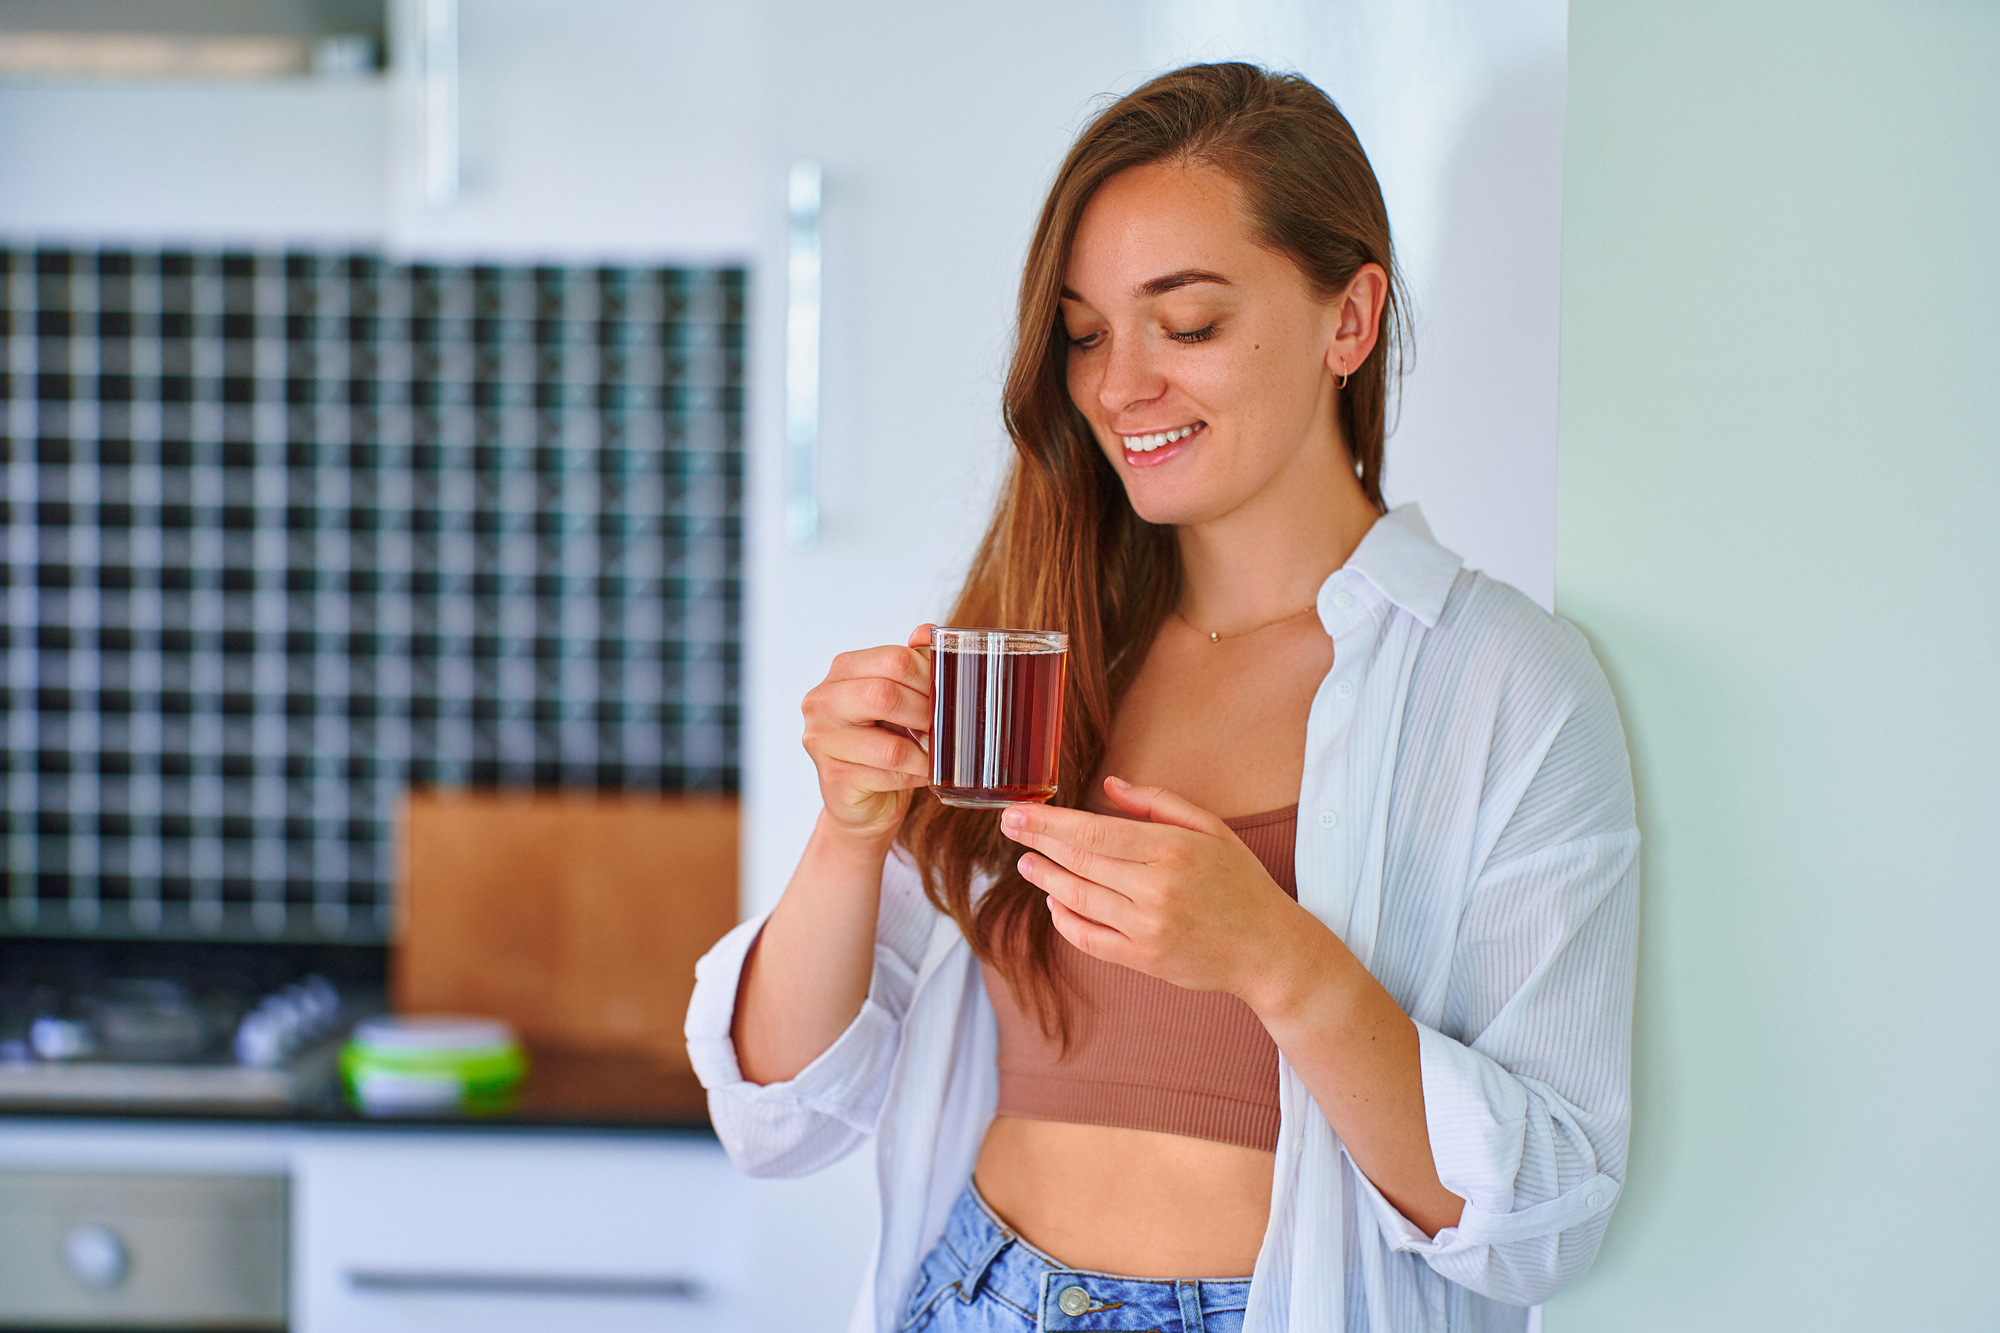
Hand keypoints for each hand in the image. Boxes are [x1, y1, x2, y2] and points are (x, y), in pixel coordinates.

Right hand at [800, 625, 934, 843]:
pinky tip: (920, 772)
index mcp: (842, 670)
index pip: (893, 659)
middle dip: (925, 713)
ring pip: (889, 745)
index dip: (929, 676)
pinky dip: (915, 774)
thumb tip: (928, 631)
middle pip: (885, 695)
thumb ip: (915, 661)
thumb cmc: (887, 741)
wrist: (866, 798)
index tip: (947, 693)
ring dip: (924, 751)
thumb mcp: (903, 696)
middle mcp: (822, 701)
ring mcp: (821, 742)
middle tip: (941, 725)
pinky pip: (889, 775)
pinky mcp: (834, 779)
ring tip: (935, 751)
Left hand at [999, 776, 1313, 1002]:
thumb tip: (1108, 786)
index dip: (1048, 822)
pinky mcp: (1144, 960)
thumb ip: (1158, 803)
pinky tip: (1055, 903)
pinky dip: (1066, 920)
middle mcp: (1156, 889)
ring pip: (1078, 900)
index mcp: (1172, 849)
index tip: (1017, 812)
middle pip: (1079, 862)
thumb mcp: (1211, 829)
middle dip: (1037, 843)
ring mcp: (1148, 928)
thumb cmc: (1241, 883)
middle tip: (1009, 828)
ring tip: (1027, 864)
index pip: (1093, 831)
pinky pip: (1090, 939)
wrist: (1270, 949)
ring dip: (1046, 880)